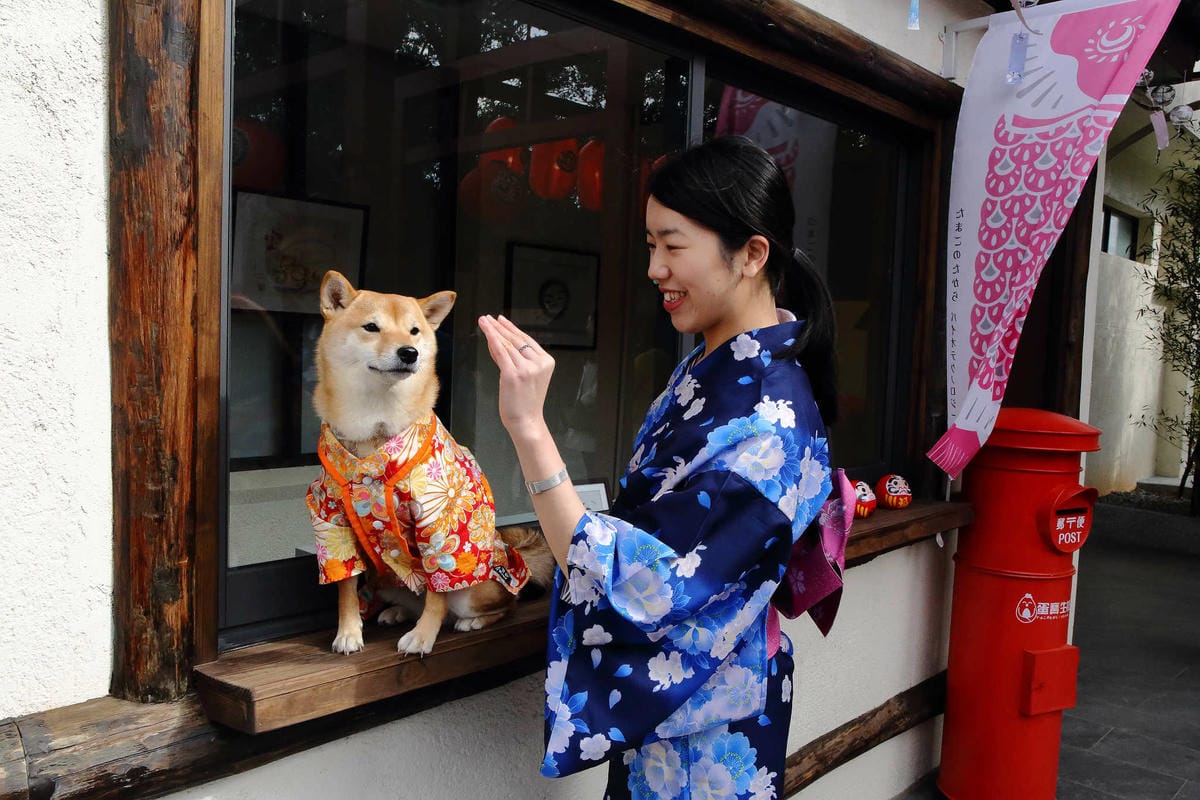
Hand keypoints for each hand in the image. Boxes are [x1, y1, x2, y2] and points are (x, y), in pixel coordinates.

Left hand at [478, 315, 554, 439]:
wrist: (526, 421)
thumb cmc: (525, 402)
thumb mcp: (526, 376)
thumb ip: (515, 358)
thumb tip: (498, 341)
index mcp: (547, 361)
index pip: (527, 340)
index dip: (512, 328)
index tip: (501, 320)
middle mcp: (539, 363)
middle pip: (516, 340)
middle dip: (500, 327)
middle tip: (489, 318)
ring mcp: (527, 368)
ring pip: (507, 344)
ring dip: (494, 331)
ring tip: (484, 322)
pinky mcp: (513, 374)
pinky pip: (501, 352)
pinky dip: (492, 340)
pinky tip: (486, 332)